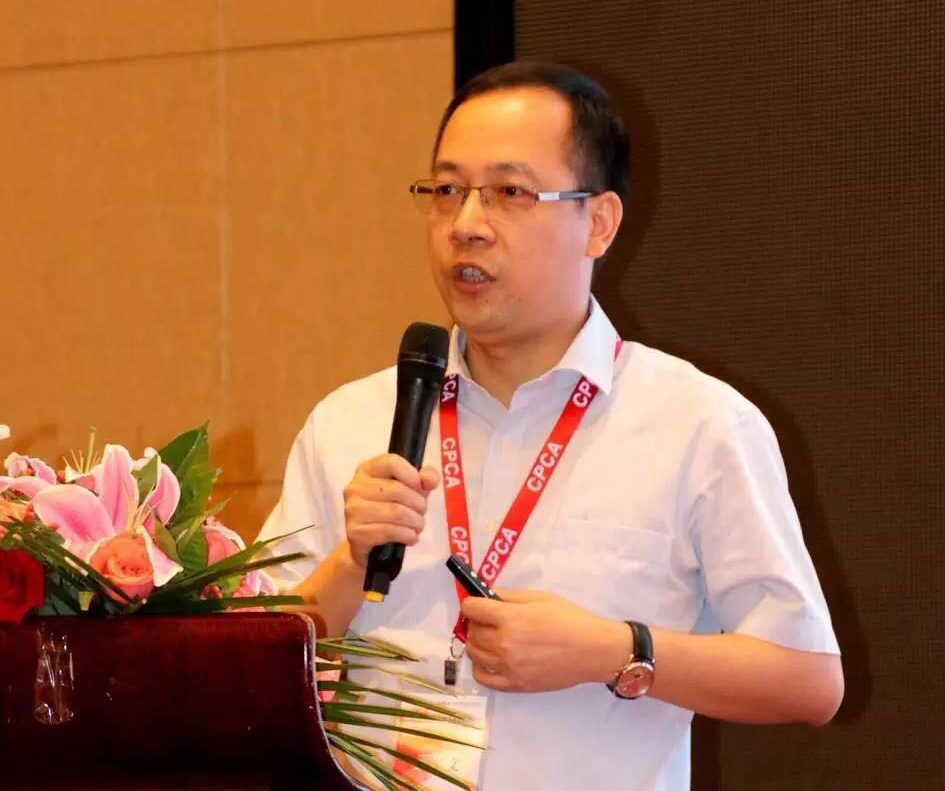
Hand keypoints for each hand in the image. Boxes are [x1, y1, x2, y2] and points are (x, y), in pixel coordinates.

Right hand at [342, 453, 439, 568]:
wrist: (367, 540)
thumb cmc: (390, 507)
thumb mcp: (410, 488)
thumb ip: (424, 477)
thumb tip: (430, 480)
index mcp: (367, 469)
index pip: (392, 463)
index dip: (412, 475)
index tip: (421, 488)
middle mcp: (355, 487)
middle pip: (397, 489)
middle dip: (419, 504)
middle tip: (422, 512)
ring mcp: (353, 510)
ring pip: (395, 512)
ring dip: (416, 521)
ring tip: (418, 525)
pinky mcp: (355, 532)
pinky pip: (389, 531)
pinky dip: (407, 535)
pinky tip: (411, 536)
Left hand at [461, 589, 630, 692]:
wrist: (593, 650)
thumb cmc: (569, 619)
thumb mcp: (539, 598)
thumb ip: (508, 596)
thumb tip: (485, 595)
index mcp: (511, 619)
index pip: (472, 609)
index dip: (472, 603)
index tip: (477, 603)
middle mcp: (504, 644)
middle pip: (472, 632)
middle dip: (476, 622)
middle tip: (489, 619)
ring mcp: (508, 668)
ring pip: (474, 654)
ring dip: (477, 643)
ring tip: (492, 638)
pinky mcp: (515, 685)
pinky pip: (483, 678)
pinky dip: (480, 667)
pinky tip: (490, 659)